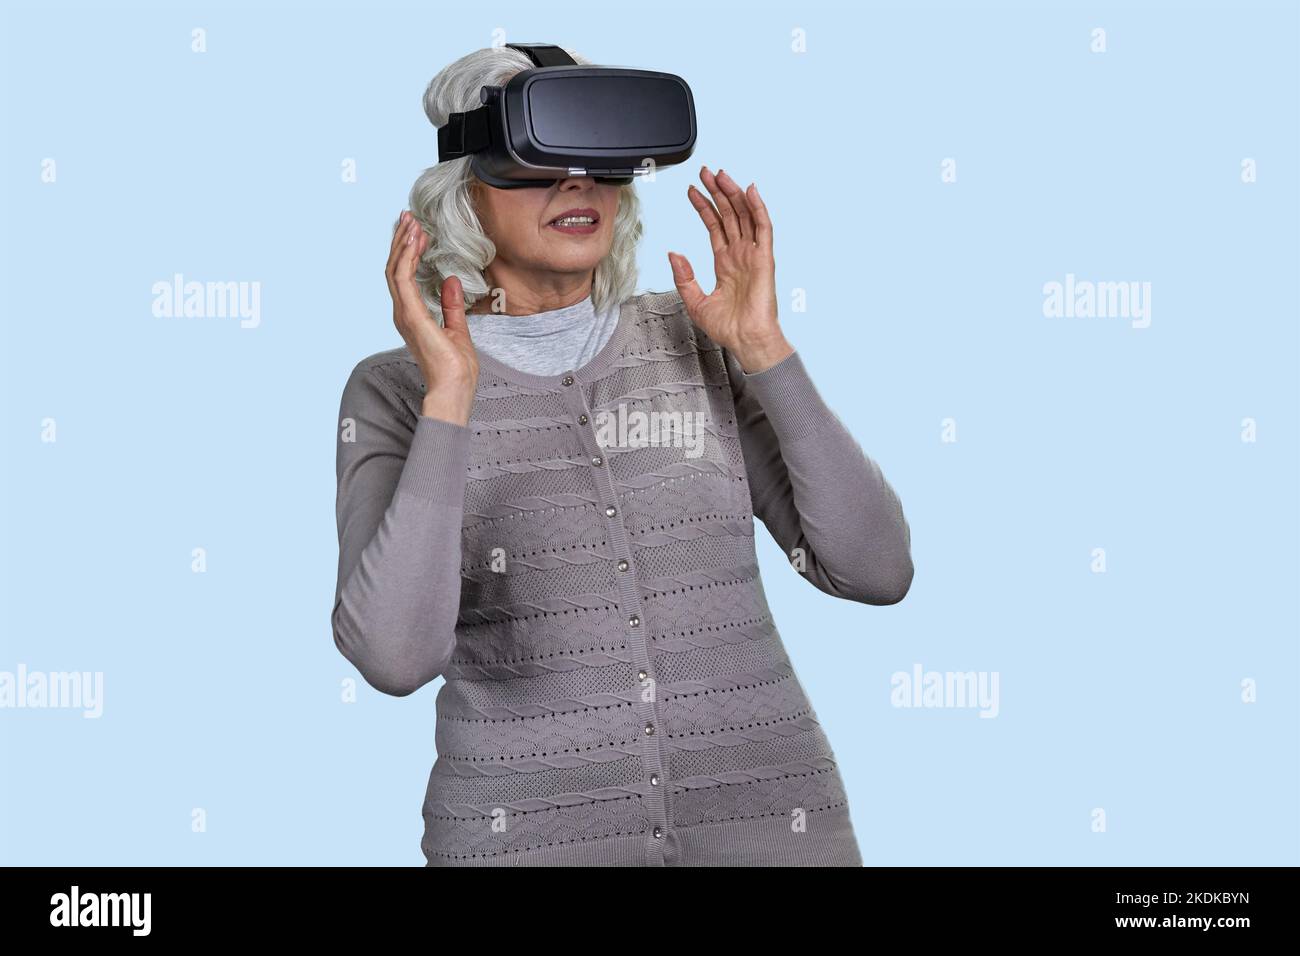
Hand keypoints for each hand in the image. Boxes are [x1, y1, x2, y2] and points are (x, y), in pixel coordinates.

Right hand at [384, 210, 478, 424]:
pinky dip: (406, 257)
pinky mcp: (411, 315)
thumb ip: (451, 305)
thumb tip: (451, 280)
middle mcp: (403, 313)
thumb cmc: (456, 368)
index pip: (404, 276)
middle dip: (401, 240)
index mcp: (412, 316)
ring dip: (402, 243)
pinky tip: (414, 241)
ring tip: (411, 221)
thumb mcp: (458, 329)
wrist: (455, 388)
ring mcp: (404, 314)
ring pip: (395, 269)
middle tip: (408, 216)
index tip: (417, 231)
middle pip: (394, 268)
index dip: (407, 252)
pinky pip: (402, 279)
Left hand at [667, 166, 793, 373]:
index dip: (703, 206)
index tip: (692, 190)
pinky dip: (758, 207)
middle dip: (717, 192)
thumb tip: (673, 253)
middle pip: (729, 214)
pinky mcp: (765, 259)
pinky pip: (764, 227)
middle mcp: (740, 254)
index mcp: (725, 263)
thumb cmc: (727, 327)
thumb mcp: (695, 300)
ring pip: (744, 215)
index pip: (714, 226)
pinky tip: (749, 190)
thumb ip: (683, 276)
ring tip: (720, 175)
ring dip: (734, 193)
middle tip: (705, 172)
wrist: (746, 341)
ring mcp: (754, 254)